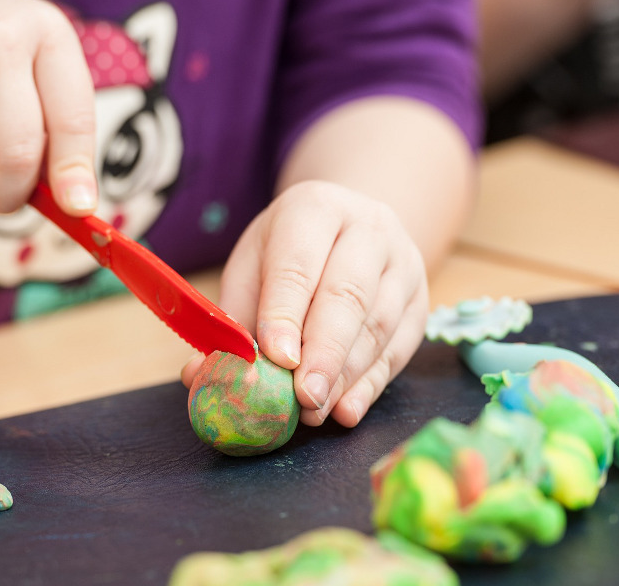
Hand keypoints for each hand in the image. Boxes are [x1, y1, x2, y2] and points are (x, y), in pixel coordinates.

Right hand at [0, 0, 96, 213]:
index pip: (73, 119)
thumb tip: (74, 205)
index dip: (74, 171)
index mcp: (48, 36)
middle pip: (17, 154)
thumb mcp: (32, 72)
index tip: (77, 207)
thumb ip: (58, 131)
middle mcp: (1, 39)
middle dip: (10, 194)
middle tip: (0, 196)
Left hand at [182, 181, 429, 426]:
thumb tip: (198, 375)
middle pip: (348, 295)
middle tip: (302, 397)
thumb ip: (231, 319)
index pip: (299, 265)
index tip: (276, 358)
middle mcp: (368, 228)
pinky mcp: (420, 302)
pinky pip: (399, 349)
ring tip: (314, 411)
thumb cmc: (290, 253)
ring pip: (378, 325)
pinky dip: (371, 385)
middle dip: (324, 352)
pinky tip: (346, 409)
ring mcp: (403, 264)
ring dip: (345, 376)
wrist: (352, 228)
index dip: (286, 314)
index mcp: (314, 209)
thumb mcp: (253, 267)